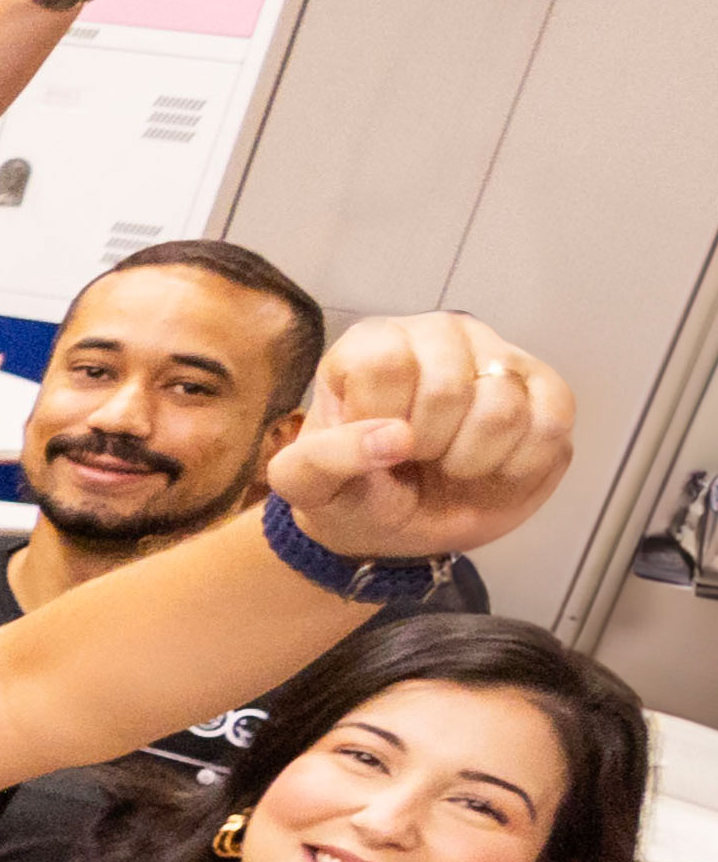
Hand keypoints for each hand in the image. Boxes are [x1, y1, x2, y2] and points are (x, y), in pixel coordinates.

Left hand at [265, 312, 575, 570]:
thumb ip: (322, 461)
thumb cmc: (354, 493)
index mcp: (373, 343)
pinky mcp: (548, 391)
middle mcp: (440, 335)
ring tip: (452, 463)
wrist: (405, 526)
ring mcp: (500, 358)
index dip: (380, 422)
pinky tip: (493, 470)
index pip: (385, 364)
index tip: (374, 445)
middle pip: (449, 388)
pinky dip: (519, 468)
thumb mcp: (310, 488)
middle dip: (429, 447)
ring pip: (503, 408)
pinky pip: (551, 426)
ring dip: (473, 460)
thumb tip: (395, 438)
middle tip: (417, 459)